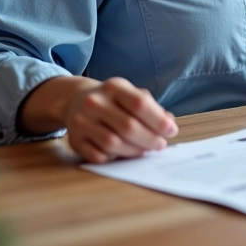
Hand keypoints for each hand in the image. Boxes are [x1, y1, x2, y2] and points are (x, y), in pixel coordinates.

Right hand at [64, 77, 178, 162]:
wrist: (76, 100)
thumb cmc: (113, 100)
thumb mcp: (132, 95)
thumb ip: (152, 108)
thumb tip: (169, 124)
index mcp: (114, 87)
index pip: (139, 104)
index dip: (158, 120)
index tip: (171, 131)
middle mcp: (94, 102)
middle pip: (128, 126)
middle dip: (149, 139)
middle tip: (160, 145)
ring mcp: (81, 121)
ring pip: (112, 143)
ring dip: (134, 151)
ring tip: (144, 150)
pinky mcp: (74, 140)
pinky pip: (98, 155)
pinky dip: (114, 158)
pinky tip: (122, 153)